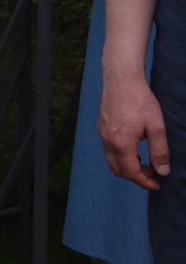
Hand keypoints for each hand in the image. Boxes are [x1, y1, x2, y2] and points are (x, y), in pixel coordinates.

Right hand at [100, 71, 171, 189]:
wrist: (121, 79)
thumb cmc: (140, 100)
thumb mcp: (156, 126)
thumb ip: (159, 151)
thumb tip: (163, 171)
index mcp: (121, 143)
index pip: (131, 172)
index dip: (145, 182)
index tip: (157, 184)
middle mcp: (108, 141)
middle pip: (118, 170)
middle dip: (135, 176)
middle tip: (152, 174)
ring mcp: (102, 134)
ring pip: (111, 160)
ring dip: (127, 166)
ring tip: (145, 162)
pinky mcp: (101, 127)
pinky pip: (108, 150)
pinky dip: (120, 156)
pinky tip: (133, 148)